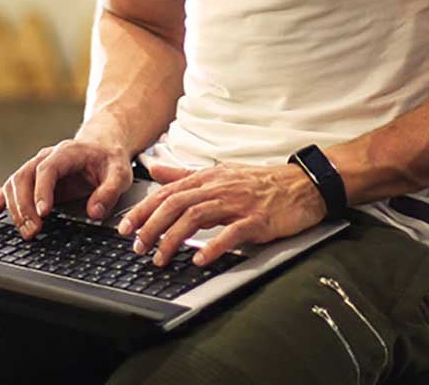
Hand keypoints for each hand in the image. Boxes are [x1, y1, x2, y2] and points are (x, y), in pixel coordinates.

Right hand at [0, 139, 132, 239]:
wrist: (101, 147)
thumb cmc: (110, 160)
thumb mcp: (120, 173)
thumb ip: (109, 192)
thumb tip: (94, 212)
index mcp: (66, 152)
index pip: (47, 169)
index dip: (42, 190)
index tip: (44, 212)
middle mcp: (46, 158)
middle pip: (24, 177)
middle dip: (25, 206)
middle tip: (34, 231)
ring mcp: (35, 168)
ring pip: (13, 184)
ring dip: (14, 209)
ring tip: (26, 232)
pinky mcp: (31, 181)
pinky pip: (8, 190)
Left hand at [116, 161, 326, 267]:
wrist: (303, 184)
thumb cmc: (260, 182)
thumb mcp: (219, 173)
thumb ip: (184, 174)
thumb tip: (154, 168)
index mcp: (208, 178)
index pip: (168, 192)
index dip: (143, 210)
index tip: (125, 228)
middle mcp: (219, 187)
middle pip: (176, 204)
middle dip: (151, 226)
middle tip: (137, 247)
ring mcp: (238, 203)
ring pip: (197, 216)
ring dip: (174, 239)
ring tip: (161, 258)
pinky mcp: (257, 219)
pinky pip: (232, 232)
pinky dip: (214, 246)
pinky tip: (200, 259)